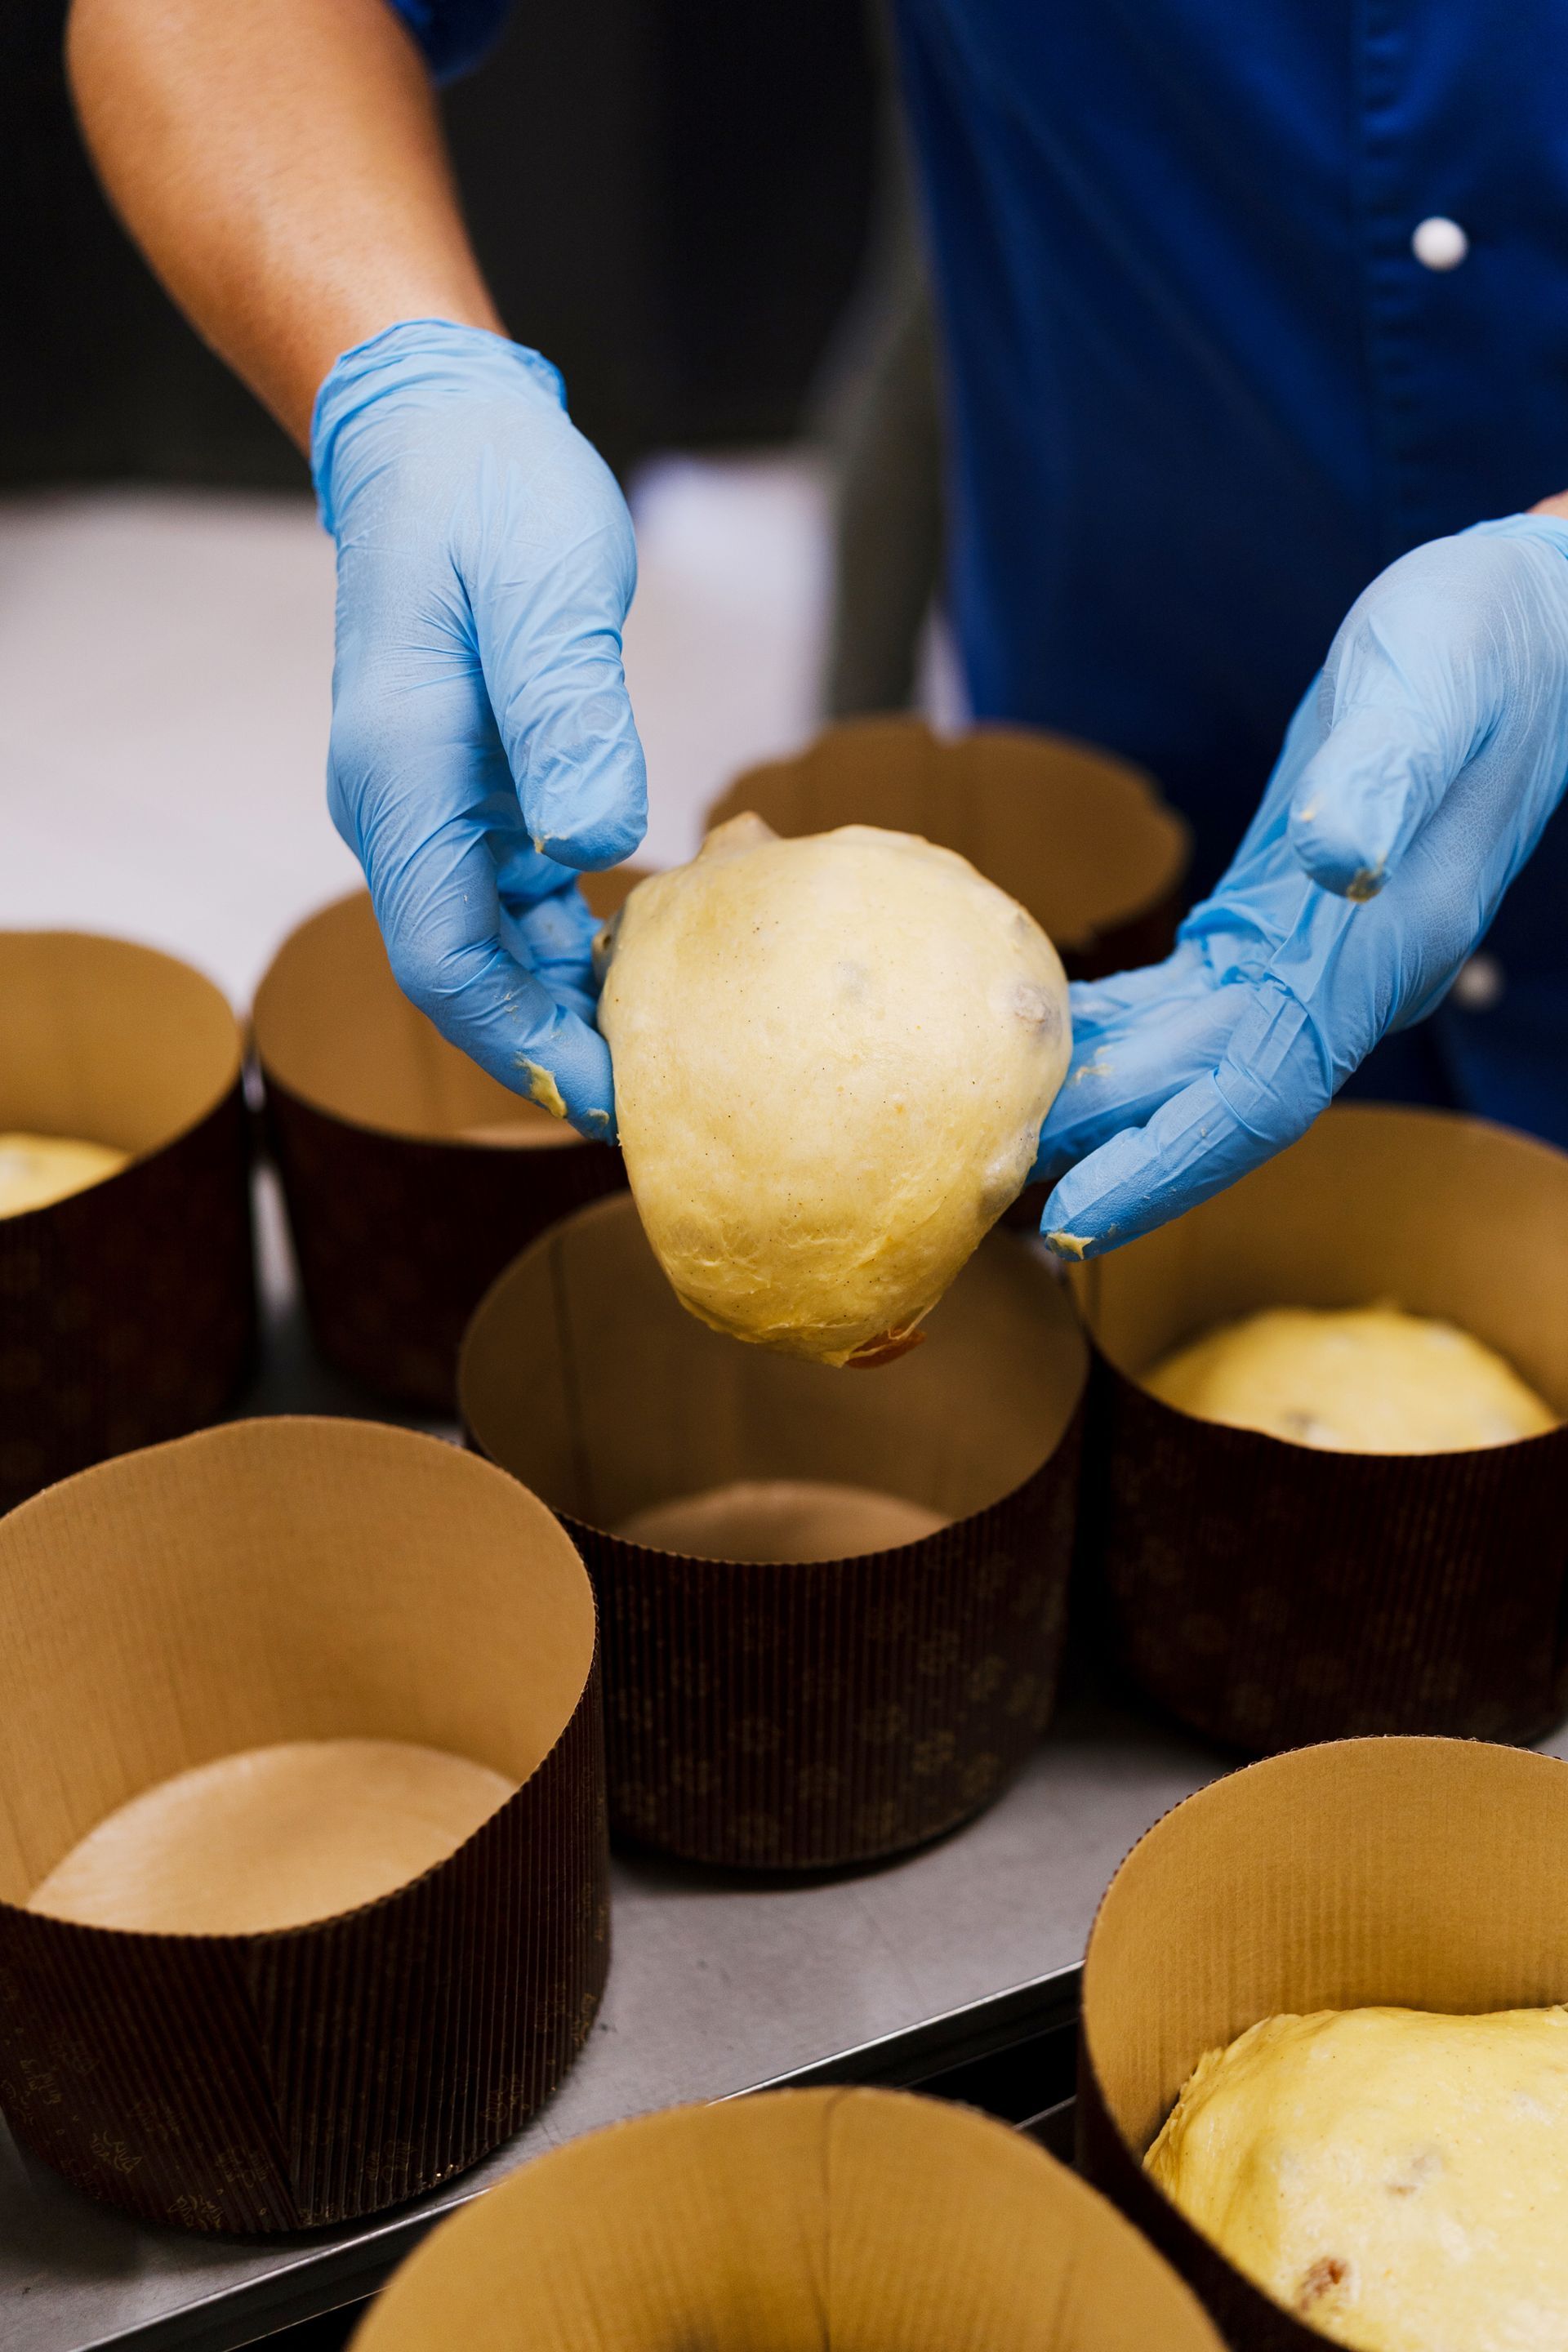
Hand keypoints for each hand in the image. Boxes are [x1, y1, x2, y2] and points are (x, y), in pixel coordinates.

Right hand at [312, 318, 645, 1135]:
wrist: (439, 431)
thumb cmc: (489, 496)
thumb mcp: (544, 593)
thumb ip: (566, 718)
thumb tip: (600, 845)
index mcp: (402, 781)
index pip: (445, 963)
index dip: (525, 1045)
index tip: (613, 1098)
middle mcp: (401, 810)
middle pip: (466, 978)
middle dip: (554, 1049)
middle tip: (665, 1103)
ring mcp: (433, 805)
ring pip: (492, 948)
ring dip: (569, 1003)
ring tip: (670, 1046)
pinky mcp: (473, 790)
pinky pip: (516, 899)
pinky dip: (575, 942)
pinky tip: (647, 953)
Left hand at [1033, 512, 1567, 1255]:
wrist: (1531, 627)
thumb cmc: (1482, 648)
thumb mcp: (1427, 693)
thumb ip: (1382, 778)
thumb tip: (1341, 858)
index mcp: (1380, 951)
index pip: (1259, 1097)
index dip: (1167, 1163)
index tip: (1075, 1219)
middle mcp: (1345, 978)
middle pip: (1204, 1102)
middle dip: (1102, 1157)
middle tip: (980, 1195)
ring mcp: (1315, 956)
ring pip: (1187, 1063)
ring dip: (1097, 1107)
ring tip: (991, 1140)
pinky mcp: (1280, 919)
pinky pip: (1182, 1002)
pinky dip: (1111, 1033)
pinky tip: (1041, 1042)